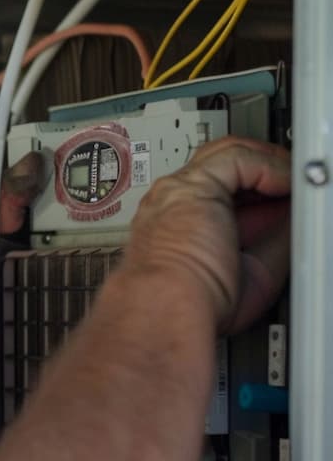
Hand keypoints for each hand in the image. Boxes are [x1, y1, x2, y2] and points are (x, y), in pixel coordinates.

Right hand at [124, 137, 290, 333]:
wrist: (167, 306)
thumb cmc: (194, 304)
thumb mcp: (251, 270)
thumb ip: (270, 239)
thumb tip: (295, 216)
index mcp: (178, 225)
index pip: (219, 190)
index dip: (256, 189)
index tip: (283, 197)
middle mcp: (172, 202)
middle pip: (219, 164)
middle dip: (261, 168)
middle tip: (293, 180)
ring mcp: (177, 190)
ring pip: (225, 153)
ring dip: (267, 163)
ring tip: (294, 179)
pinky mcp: (191, 185)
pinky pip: (237, 157)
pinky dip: (269, 166)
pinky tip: (285, 182)